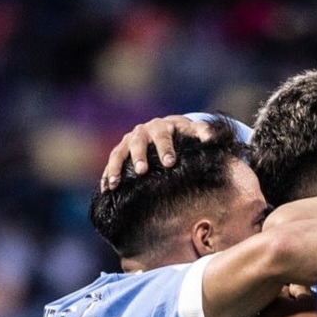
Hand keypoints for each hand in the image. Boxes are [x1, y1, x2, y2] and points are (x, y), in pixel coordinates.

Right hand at [100, 115, 215, 190]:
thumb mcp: (193, 131)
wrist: (167, 129)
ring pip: (119, 153)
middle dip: (139, 157)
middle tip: (142, 171)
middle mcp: (141, 132)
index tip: (170, 163)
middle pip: (138, 143)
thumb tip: (211, 138)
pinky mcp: (120, 152)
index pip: (163, 136)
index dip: (166, 148)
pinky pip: (111, 163)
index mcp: (161, 127)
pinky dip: (107, 175)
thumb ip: (203, 133)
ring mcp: (128, 142)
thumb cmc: (183, 134)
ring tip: (115, 184)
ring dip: (116, 168)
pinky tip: (106, 190)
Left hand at [250, 288, 316, 316]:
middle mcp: (262, 315)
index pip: (274, 292)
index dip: (284, 295)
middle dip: (270, 308)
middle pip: (262, 307)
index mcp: (274, 301)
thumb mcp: (310, 301)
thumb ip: (299, 288)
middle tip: (282, 313)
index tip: (291, 300)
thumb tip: (291, 285)